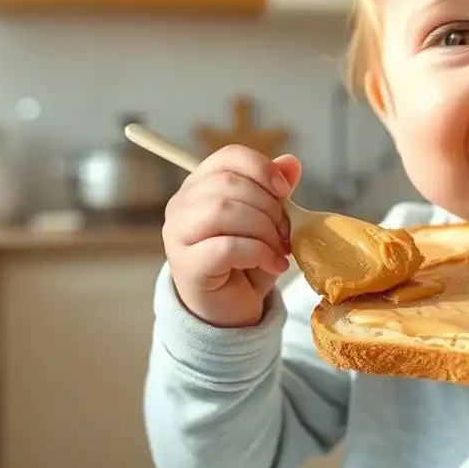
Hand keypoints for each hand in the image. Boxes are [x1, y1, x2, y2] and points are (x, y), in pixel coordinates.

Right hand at [162, 144, 301, 328]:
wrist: (231, 310)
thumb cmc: (246, 261)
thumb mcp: (267, 222)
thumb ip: (275, 192)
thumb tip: (291, 163)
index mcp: (200, 185)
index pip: (228, 157)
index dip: (261, 168)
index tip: (286, 190)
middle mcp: (181, 205)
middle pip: (230, 184)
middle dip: (269, 206)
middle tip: (286, 230)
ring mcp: (178, 235)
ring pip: (224, 211)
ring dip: (264, 229)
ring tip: (280, 248)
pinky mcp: (186, 265)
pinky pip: (226, 246)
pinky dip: (259, 253)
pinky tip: (274, 264)